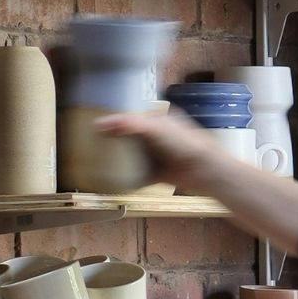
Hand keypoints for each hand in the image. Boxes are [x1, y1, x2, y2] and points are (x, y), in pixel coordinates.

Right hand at [95, 110, 228, 192]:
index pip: (133, 116)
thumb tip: (98, 123)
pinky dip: (128, 180)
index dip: (116, 120)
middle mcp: (158, 137)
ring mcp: (158, 156)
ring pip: (134, 157)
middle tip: (93, 144)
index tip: (97, 125)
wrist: (204, 170)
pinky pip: (139, 176)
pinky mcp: (159, 174)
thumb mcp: (154, 128)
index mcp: (159, 120)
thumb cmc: (182, 143)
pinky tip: (114, 181)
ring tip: (98, 162)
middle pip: (131, 138)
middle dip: (115, 142)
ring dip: (120, 161)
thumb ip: (128, 124)